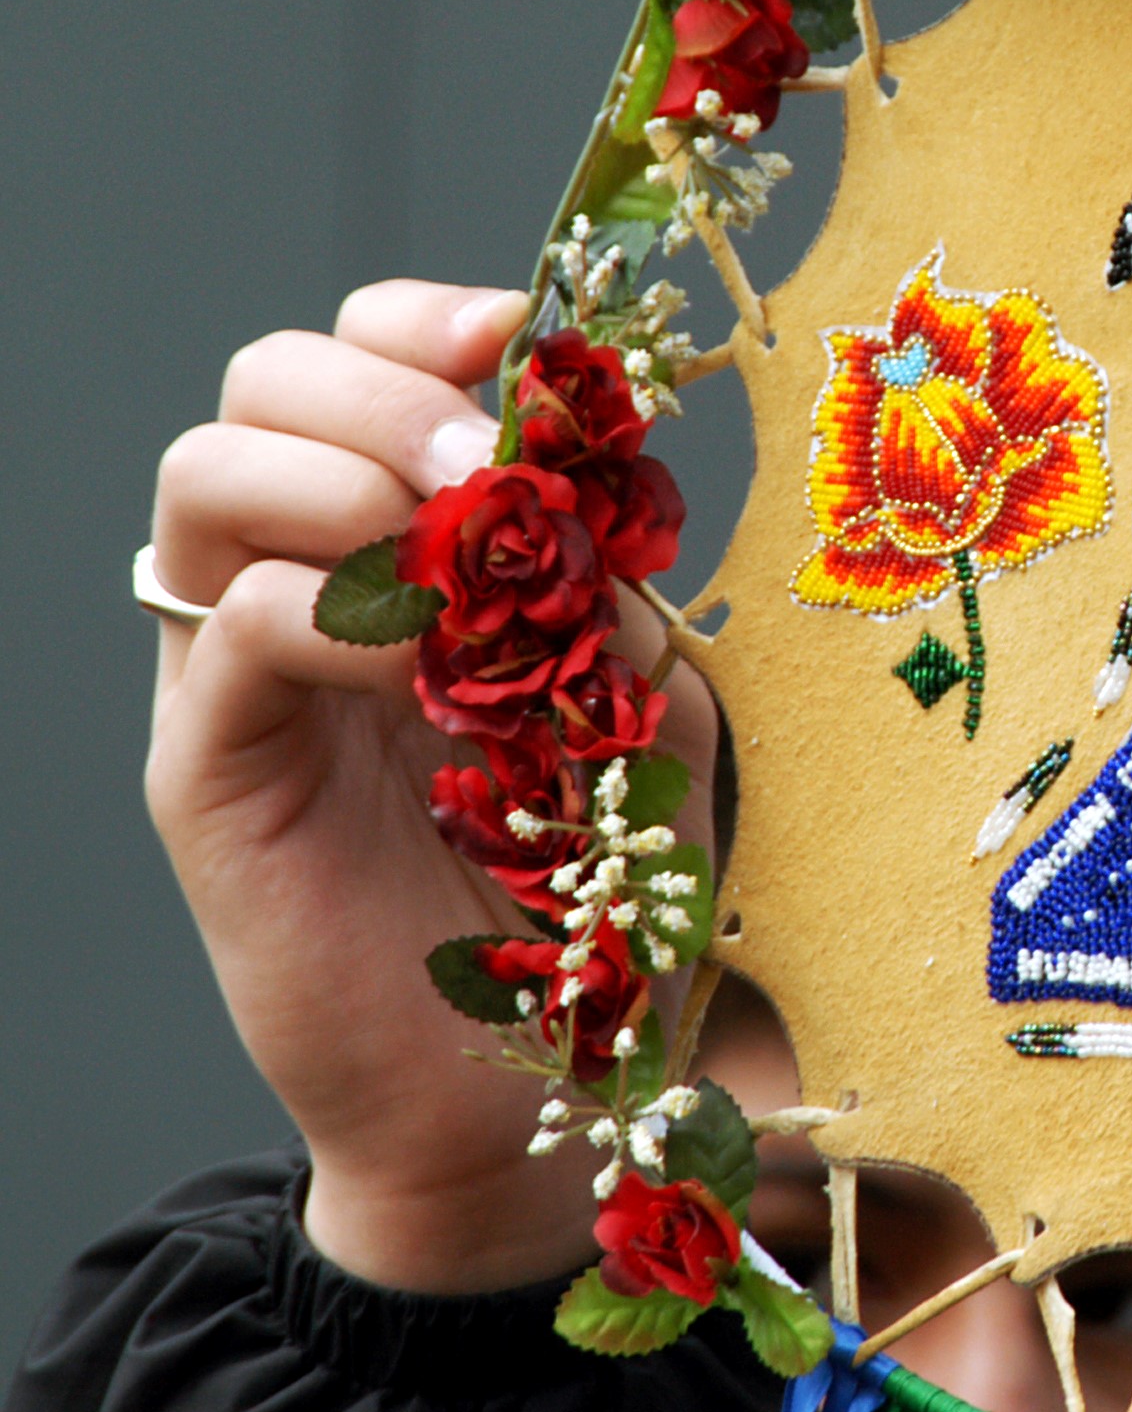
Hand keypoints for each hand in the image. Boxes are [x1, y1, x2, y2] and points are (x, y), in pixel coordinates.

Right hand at [146, 280, 716, 1289]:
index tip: (521, 333)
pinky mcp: (206, 768)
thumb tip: (594, 493)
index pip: (364, 358)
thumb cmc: (593, 893)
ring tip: (449, 535)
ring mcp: (238, 670)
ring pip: (206, 481)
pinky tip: (424, 660)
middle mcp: (303, 579)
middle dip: (376, 383)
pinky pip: (228, 630)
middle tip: (483, 460)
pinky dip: (328, 612)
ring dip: (333, 472)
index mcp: (407, 541)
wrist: (524, 1092)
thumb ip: (615, 598)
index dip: (427, 320)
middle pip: (262, 384)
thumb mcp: (646, 716)